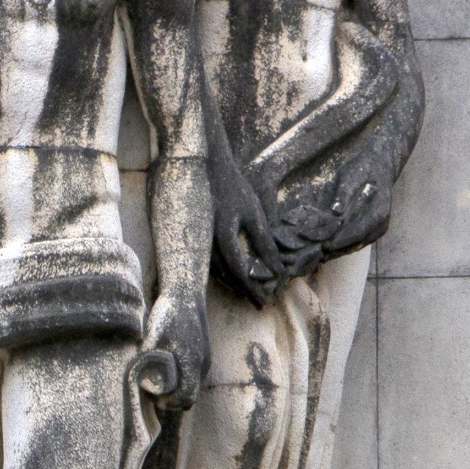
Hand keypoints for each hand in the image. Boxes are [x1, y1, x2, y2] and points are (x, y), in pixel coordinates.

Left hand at [139, 291, 206, 410]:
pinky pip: (195, 376)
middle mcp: (201, 363)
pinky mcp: (204, 353)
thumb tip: (136, 370)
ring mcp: (205, 359)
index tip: (154, 399)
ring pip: (193, 386)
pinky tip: (169, 372)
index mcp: (191, 361)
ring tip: (159, 383)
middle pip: (191, 397)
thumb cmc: (167, 313)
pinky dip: (184, 380)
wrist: (186, 294)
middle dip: (173, 400)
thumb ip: (148, 351)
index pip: (185, 397)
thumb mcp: (154, 331)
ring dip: (179, 390)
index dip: (169, 403)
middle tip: (154, 395)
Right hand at [211, 161, 281, 306]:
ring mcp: (197, 239)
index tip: (262, 302)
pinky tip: (229, 273)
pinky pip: (206, 260)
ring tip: (245, 290)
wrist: (206, 166)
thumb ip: (263, 241)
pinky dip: (219, 270)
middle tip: (256, 300)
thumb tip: (276, 268)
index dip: (251, 288)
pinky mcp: (193, 235)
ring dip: (230, 282)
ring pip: (213, 270)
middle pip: (223, 275)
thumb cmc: (233, 187)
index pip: (238, 270)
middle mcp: (206, 241)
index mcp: (223, 234)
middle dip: (241, 289)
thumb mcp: (253, 212)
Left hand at [320, 164, 394, 257]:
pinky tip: (331, 250)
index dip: (337, 240)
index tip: (320, 245)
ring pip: (359, 244)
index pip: (355, 230)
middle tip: (316, 254)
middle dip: (336, 248)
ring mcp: (381, 225)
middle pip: (356, 240)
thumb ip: (343, 193)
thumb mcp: (349, 176)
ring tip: (321, 256)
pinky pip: (362, 243)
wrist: (380, 166)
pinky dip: (347, 247)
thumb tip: (336, 211)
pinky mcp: (379, 229)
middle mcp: (381, 219)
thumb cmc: (360, 171)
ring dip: (340, 251)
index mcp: (376, 207)